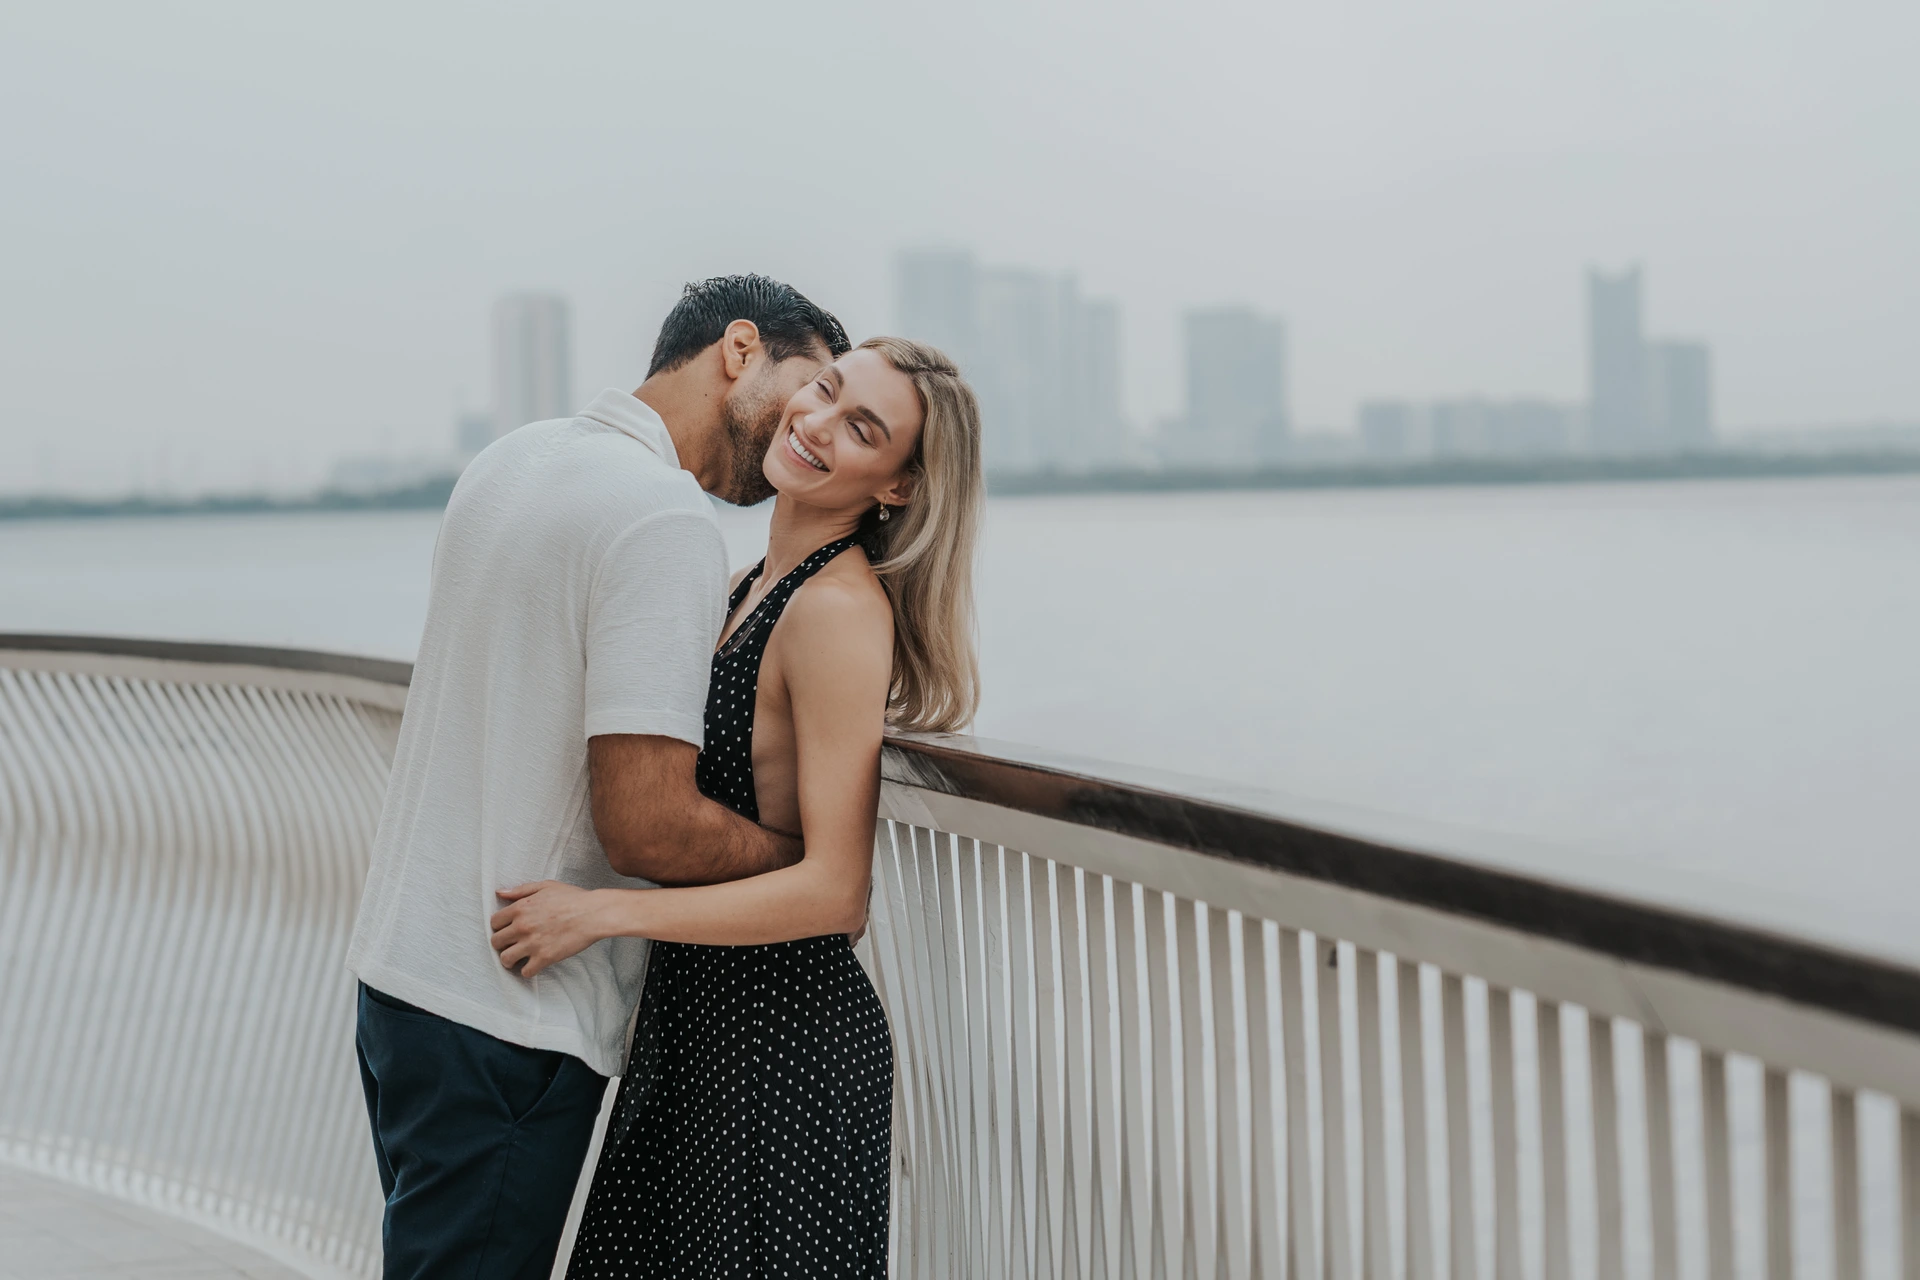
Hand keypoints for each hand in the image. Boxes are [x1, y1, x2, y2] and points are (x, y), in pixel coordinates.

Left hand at [490, 882, 606, 977]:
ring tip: (517, 959)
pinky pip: (525, 972)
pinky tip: (533, 965)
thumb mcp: (546, 886)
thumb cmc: (573, 898)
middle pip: (496, 942)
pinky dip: (528, 971)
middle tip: (511, 945)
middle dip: (502, 944)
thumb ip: (521, 890)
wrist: (593, 913)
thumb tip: (500, 893)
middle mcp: (522, 926)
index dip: (499, 927)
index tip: (506, 930)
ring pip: (506, 959)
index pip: (494, 922)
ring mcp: (532, 943)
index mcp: (520, 908)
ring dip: (509, 960)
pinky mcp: (544, 958)